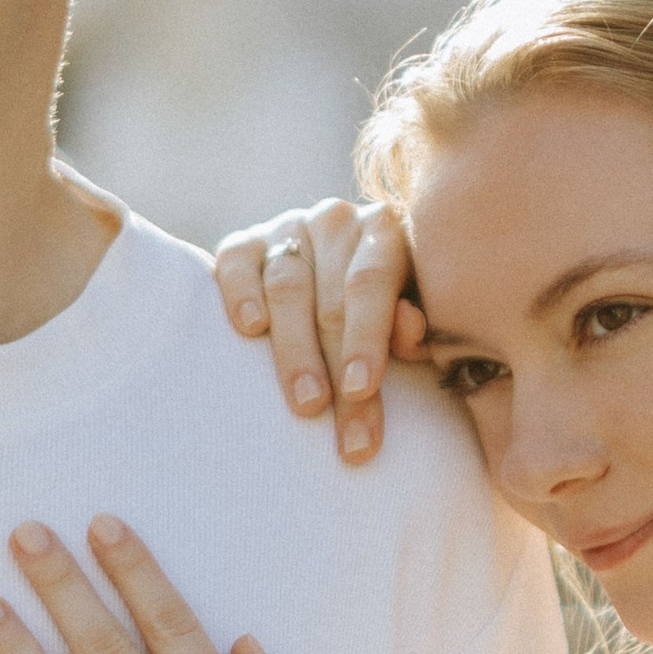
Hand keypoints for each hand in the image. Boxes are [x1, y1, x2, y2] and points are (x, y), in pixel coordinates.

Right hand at [212, 199, 424, 461]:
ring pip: (287, 287)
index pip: (372, 282)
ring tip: (306, 403)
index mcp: (385, 230)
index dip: (367, 337)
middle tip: (345, 432)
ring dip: (295, 351)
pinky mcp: (244, 242)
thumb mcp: (414, 312)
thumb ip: (416, 324)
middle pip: (332, 298)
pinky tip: (250, 329)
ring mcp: (288, 227)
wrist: (337, 275)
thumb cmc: (386, 310)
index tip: (362, 390)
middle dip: (336, 369)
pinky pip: (236, 263)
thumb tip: (409, 330)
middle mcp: (336, 221)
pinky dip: (241, 294)